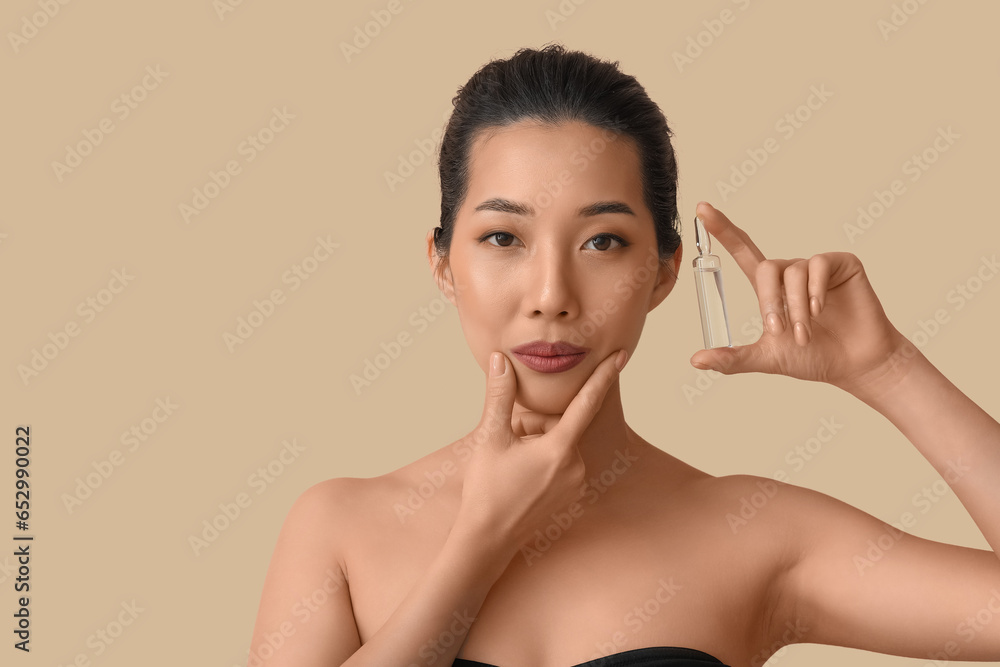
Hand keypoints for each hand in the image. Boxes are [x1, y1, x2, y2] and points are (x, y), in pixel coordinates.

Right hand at [455, 349, 626, 548]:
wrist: (487, 539)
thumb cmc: (487, 489)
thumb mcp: (490, 438)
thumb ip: (500, 395)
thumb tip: (500, 360)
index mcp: (559, 449)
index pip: (587, 403)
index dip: (604, 377)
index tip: (621, 356)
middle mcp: (575, 467)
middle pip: (560, 426)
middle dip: (533, 425)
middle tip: (506, 440)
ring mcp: (575, 484)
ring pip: (558, 445)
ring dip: (536, 443)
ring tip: (509, 461)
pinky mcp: (570, 496)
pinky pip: (560, 464)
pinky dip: (542, 460)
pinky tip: (520, 475)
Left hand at [689, 202, 907, 392]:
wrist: (854, 365)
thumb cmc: (813, 358)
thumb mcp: (767, 358)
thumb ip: (732, 358)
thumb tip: (696, 360)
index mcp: (771, 288)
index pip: (742, 251)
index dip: (723, 230)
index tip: (702, 208)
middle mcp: (791, 272)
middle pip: (765, 266)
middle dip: (769, 301)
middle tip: (778, 330)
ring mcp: (817, 267)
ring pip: (793, 273)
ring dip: (796, 307)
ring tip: (805, 333)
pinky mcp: (842, 264)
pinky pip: (818, 264)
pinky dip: (815, 290)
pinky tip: (822, 310)